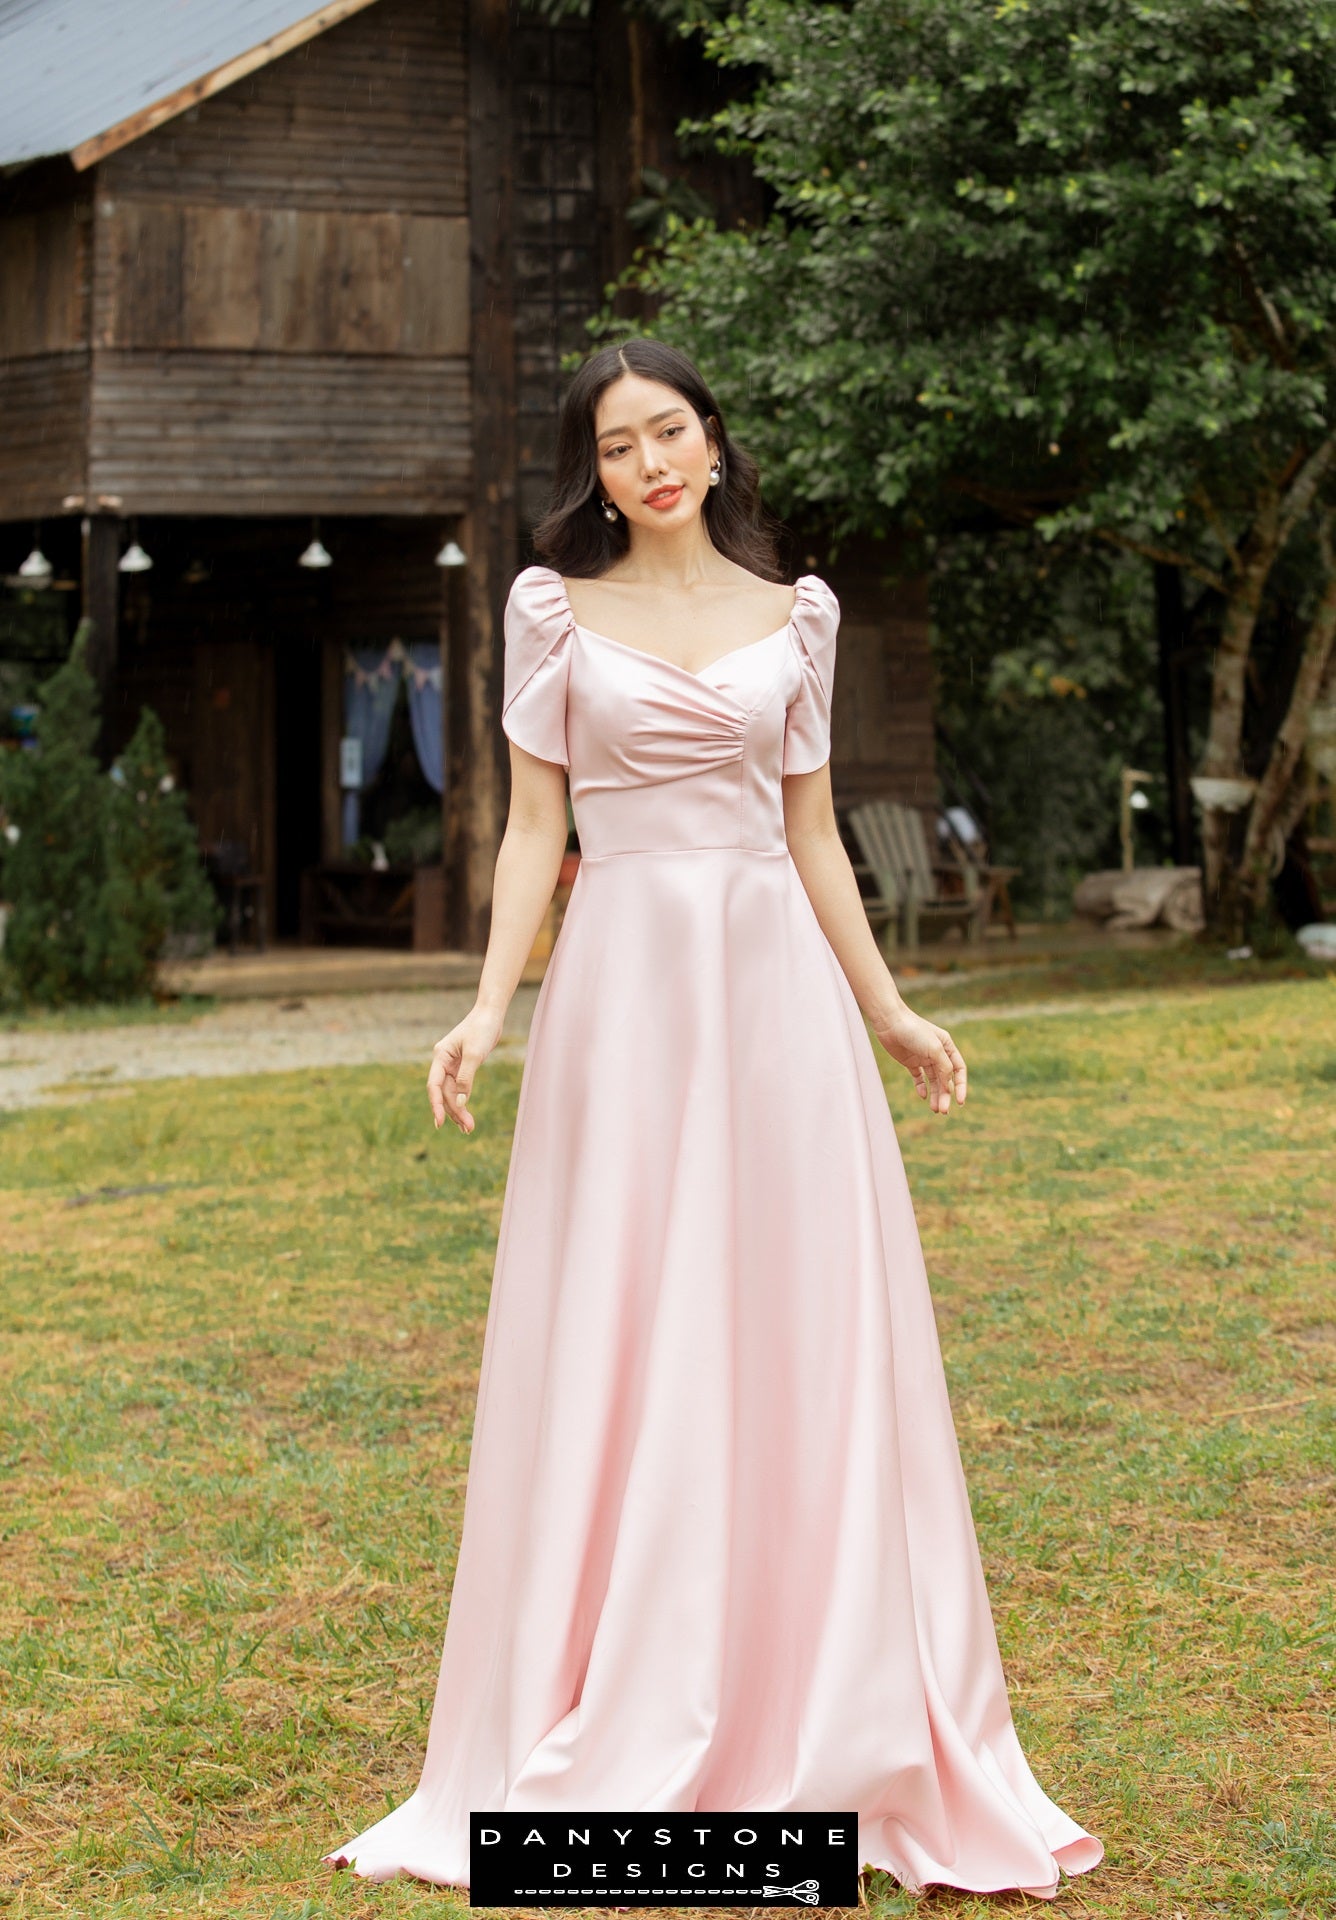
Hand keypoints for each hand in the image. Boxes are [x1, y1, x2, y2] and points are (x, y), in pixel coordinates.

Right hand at [428, 1004, 504, 1134]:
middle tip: (468, 1129)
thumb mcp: (475, 1054)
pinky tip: (466, 1113)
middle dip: (454, 1111)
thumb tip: (459, 1102)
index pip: (434, 1086)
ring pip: (452, 1092)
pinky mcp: (462, 1067)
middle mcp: (443, 1062)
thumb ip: (466, 1078)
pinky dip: (463, 1100)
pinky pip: (460, 1088)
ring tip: (469, 1128)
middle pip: (444, 1092)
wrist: (492, 1014)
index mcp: (440, 1056)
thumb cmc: (482, 1029)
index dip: (436, 1105)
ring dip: (459, 1109)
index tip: (440, 1123)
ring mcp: (452, 1065)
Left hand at [871, 1002, 966, 1113]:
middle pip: (945, 1079)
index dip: (961, 1086)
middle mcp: (937, 1053)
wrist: (889, 1022)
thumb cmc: (914, 1031)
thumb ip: (944, 1067)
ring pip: (933, 1081)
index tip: (959, 1102)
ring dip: (935, 1095)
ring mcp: (923, 1058)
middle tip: (943, 1111)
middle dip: (945, 1095)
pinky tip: (923, 1096)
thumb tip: (948, 1084)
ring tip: (935, 1109)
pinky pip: (919, 1078)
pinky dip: (922, 1087)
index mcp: (948, 1046)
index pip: (959, 1070)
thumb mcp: (935, 1049)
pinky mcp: (910, 1062)